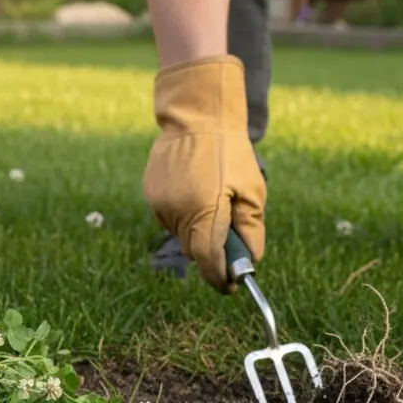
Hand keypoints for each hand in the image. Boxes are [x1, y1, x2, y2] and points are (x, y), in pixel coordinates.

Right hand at [142, 55, 266, 293]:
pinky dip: (185, 215)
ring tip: (212, 201)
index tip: (231, 285)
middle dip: (212, 251)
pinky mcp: (150, 194)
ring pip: (181, 236)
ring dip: (198, 231)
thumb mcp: (252, 192)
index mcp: (204, 212)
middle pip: (194, 251)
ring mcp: (159, 203)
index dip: (219, 279)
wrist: (197, 116)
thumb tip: (249, 261)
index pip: (208, 262)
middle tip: (230, 236)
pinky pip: (170, 218)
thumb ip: (251, 231)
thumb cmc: (230, 152)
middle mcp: (177, 212)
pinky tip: (196, 191)